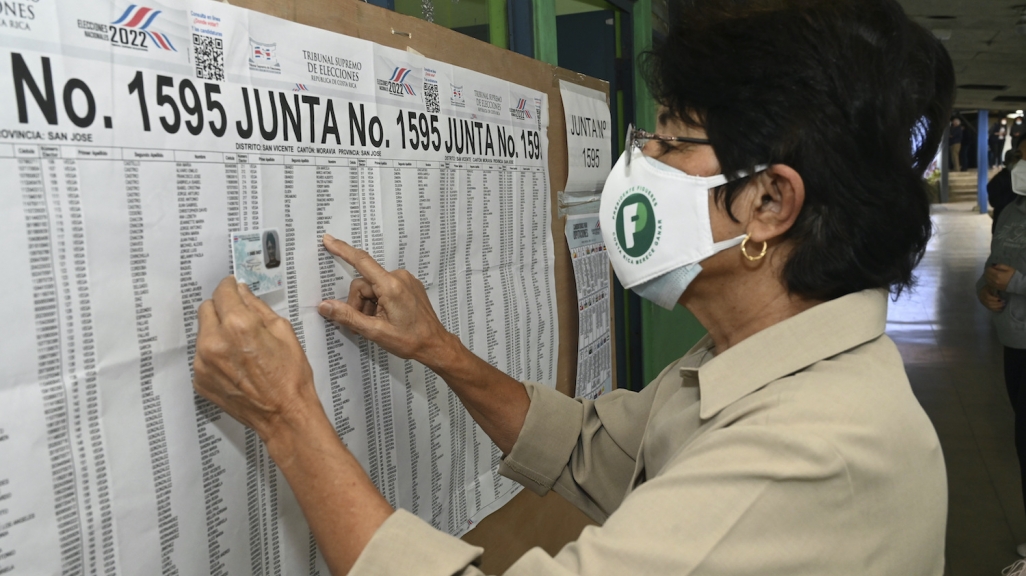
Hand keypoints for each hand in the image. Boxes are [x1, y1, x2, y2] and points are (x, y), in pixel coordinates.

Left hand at [194, 276, 320, 439]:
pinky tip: (235, 365)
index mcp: (238, 326)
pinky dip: (214, 354)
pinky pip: (202, 355)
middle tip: (240, 320)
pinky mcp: (199, 379)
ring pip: (202, 333)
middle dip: (222, 309)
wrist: (284, 415)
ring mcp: (203, 363)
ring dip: (217, 332)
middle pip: (206, 308)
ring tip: (240, 347)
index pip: (223, 292)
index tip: (234, 288)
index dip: (230, 287)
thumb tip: (243, 292)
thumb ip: (258, 307)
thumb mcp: (283, 331)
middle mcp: (214, 342)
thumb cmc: (290, 376)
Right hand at [318, 234, 452, 363]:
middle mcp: (399, 277)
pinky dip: (379, 301)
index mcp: (391, 286)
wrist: (434, 344)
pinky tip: (385, 317)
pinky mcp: (408, 285)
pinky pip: (384, 287)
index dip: (342, 250)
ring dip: (369, 304)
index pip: (362, 262)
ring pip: (373, 287)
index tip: (328, 240)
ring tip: (378, 323)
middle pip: (364, 283)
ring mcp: (405, 280)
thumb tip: (324, 305)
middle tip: (364, 324)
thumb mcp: (374, 332)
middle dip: (359, 303)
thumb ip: (348, 316)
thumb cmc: (409, 340)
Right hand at [979, 285, 1005, 311]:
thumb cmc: (989, 287)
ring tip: (1003, 305)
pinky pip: (990, 308)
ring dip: (997, 307)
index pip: (988, 297)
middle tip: (1004, 303)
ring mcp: (983, 302)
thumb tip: (998, 296)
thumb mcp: (992, 286)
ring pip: (989, 306)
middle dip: (997, 303)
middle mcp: (982, 298)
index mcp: (983, 293)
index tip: (1000, 299)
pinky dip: (995, 309)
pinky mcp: (985, 305)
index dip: (994, 299)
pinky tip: (1000, 309)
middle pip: (989, 303)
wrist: (984, 289)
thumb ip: (995, 290)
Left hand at [985, 264, 1015, 291]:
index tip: (991, 267)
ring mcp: (994, 284)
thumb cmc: (1013, 275)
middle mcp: (994, 280)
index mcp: (998, 274)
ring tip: (990, 274)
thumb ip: (1000, 266)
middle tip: (990, 270)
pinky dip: (988, 280)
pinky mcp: (995, 287)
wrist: (1017, 284)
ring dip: (987, 276)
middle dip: (987, 271)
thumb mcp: (1008, 268)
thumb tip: (993, 265)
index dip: (989, 267)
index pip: (988, 270)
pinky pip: (988, 283)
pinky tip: (991, 278)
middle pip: (986, 274)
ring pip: (986, 279)